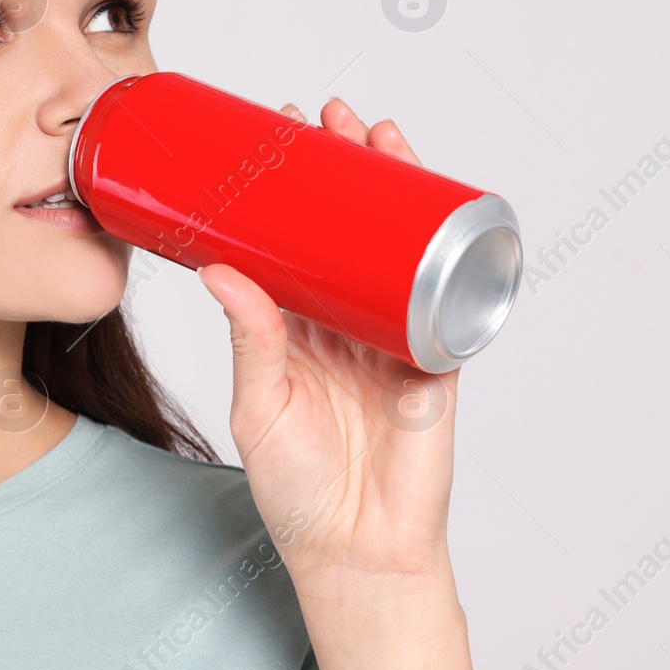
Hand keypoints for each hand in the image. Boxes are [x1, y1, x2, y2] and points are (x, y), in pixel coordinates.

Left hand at [196, 97, 457, 586]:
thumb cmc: (298, 491)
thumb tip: (219, 270)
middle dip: (348, 168)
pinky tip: (443, 203)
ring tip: (381, 137)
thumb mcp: (259, 408)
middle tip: (331, 116)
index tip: (274, 135)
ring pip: (400, 245)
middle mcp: (347, 320)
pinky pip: (449, 294)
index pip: (295, 240)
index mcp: (297, 328)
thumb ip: (250, 341)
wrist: (357, 553)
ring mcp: (395, 334)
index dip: (290, 189)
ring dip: (396, 188)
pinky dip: (449, 248)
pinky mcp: (438, 357)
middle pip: (352, 227)